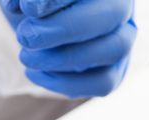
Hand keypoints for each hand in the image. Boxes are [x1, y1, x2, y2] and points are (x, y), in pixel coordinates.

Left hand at [0, 0, 136, 98]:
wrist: (39, 23)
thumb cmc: (35, 1)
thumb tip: (25, 5)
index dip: (56, 0)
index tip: (27, 8)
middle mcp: (121, 5)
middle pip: (113, 13)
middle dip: (65, 28)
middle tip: (26, 36)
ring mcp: (122, 38)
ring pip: (114, 49)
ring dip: (66, 58)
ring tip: (26, 57)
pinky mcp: (115, 70)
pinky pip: (104, 82)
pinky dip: (67, 83)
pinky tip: (35, 73)